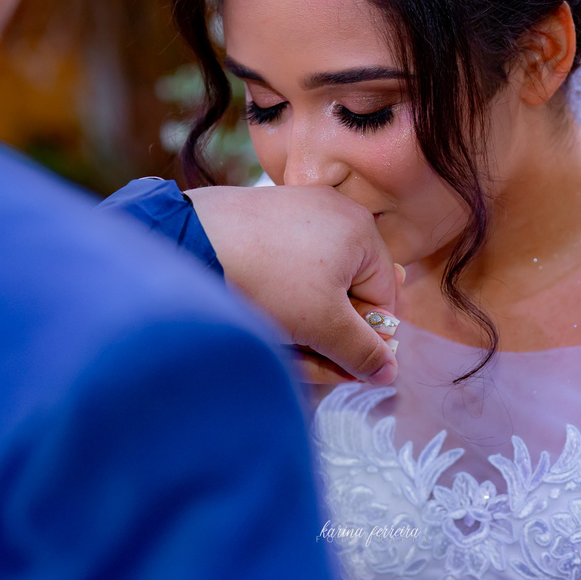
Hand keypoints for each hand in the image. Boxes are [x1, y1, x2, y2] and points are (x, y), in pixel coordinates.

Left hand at [185, 185, 400, 384]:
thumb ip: (362, 351)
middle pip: (349, 288)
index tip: (344, 365)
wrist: (191, 244)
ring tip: (282, 341)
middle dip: (332, 331)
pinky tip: (262, 310)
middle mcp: (335, 211)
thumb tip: (389, 370)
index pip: (383, 298)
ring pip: (317, 280)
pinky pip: (289, 262)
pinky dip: (282, 292)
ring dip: (306, 318)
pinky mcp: (264, 216)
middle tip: (310, 361)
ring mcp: (297, 209)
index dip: (366, 337)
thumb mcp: (324, 326)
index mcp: (361, 231)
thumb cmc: (267, 280)